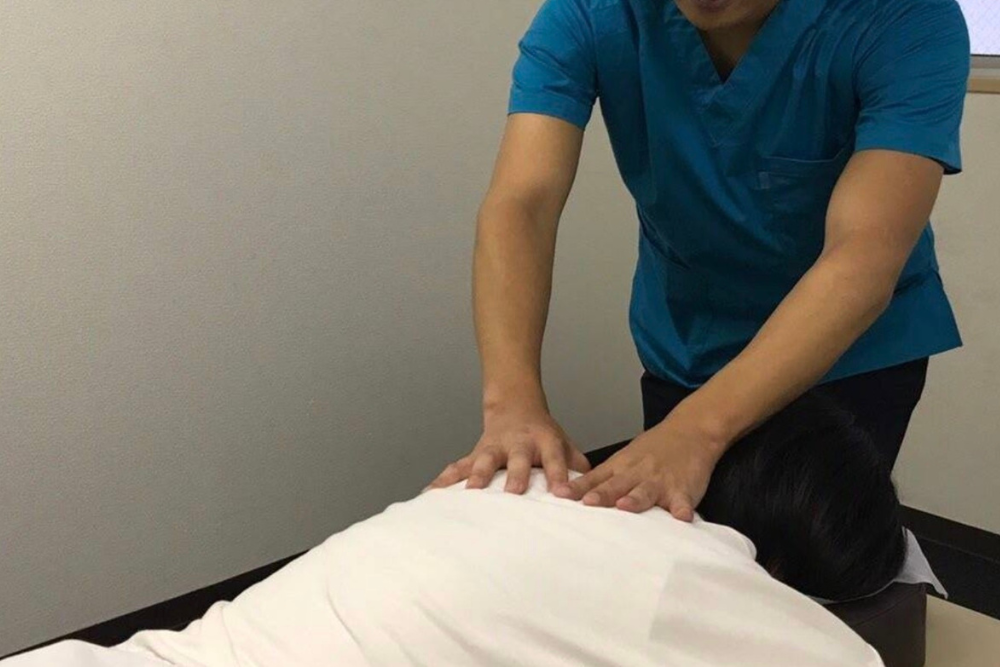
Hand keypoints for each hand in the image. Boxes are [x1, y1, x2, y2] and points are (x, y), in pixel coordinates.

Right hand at [427, 403, 590, 493]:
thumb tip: (593, 490)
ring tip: (469, 492)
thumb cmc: (542, 434)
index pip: (555, 458)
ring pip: (482, 461)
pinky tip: (429, 495)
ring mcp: (493, 448)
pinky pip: (456, 467)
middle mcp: (517, 444)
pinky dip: (443, 480)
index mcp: (543, 442)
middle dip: (514, 475)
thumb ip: (577, 465)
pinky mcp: (474, 454)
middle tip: (513, 493)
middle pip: (516, 459)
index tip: (562, 494)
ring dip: (475, 476)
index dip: (559, 474)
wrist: (514, 406)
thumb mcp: (564, 443)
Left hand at [552, 418, 724, 520]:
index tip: (561, 494)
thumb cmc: (653, 450)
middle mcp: (637, 473)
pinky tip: (681, 517)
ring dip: (635, 499)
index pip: (595, 479)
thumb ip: (603, 479)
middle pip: (616, 485)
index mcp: (621, 467)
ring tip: (625, 506)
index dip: (578, 488)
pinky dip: (681, 509)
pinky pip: (682, 501)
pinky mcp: (683, 489)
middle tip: (587, 502)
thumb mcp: (624, 460)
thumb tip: (573, 494)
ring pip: (645, 491)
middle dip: (602, 494)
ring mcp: (660, 481)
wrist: (690, 431)